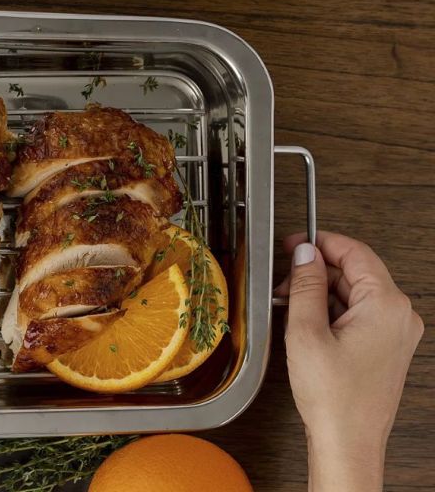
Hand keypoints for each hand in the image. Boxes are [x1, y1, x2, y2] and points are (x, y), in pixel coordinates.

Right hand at [277, 232, 422, 491]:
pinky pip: (360, 314)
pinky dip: (333, 311)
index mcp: (386, 305)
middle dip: (317, 272)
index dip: (321, 242)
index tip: (295, 243)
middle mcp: (399, 315)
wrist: (348, 441)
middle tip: (284, 281)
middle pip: (356, 272)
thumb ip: (306, 284)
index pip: (356, 252)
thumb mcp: (307, 331)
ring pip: (356, 293)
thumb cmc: (334, 396)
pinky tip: (307, 322)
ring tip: (290, 306)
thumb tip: (305, 252)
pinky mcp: (387, 347)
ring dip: (322, 292)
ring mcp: (396, 332)